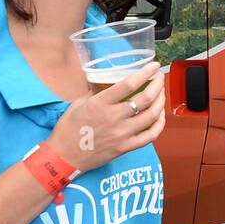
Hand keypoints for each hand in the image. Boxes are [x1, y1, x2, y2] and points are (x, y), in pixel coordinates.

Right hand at [47, 62, 166, 171]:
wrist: (63, 157)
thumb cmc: (68, 129)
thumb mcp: (78, 104)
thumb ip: (96, 92)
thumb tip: (107, 81)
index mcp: (99, 104)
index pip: (128, 84)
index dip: (145, 73)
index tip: (153, 66)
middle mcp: (112, 118)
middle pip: (145, 98)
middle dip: (158, 85)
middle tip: (160, 78)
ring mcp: (121, 134)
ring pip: (152, 116)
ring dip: (161, 102)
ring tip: (161, 94)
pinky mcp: (125, 147)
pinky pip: (150, 136)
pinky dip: (160, 124)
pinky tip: (160, 116)